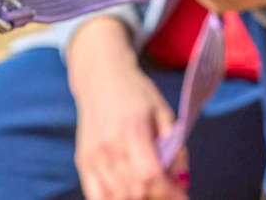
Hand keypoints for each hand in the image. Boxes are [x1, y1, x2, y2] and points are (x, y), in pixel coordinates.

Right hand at [67, 17, 188, 199]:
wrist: (99, 78)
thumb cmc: (134, 92)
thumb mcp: (163, 112)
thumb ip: (174, 147)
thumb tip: (181, 180)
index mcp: (131, 131)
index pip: (150, 175)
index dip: (170, 192)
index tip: (183, 195)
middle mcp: (108, 146)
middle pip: (135, 190)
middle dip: (157, 196)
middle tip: (169, 191)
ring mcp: (92, 155)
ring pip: (117, 195)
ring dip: (137, 198)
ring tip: (150, 190)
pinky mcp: (82, 160)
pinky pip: (95, 195)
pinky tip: (127, 194)